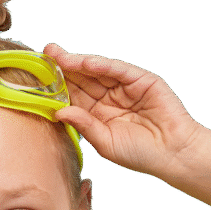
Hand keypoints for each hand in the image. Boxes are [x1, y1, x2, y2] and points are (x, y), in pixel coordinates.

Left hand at [44, 43, 203, 179]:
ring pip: (97, 71)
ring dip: (77, 62)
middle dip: (63, 67)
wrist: (173, 154)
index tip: (37, 77)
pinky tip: (85, 62)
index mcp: (97, 114)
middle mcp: (109, 97)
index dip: (57, 86)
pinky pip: (119, 69)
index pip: (73, 96)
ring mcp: (125, 87)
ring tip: (58, 55)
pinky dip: (102, 65)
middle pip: (82, 79)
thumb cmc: (141, 154)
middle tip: (42, 55)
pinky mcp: (142, 80)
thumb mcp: (105, 142)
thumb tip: (59, 111)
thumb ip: (84, 125)